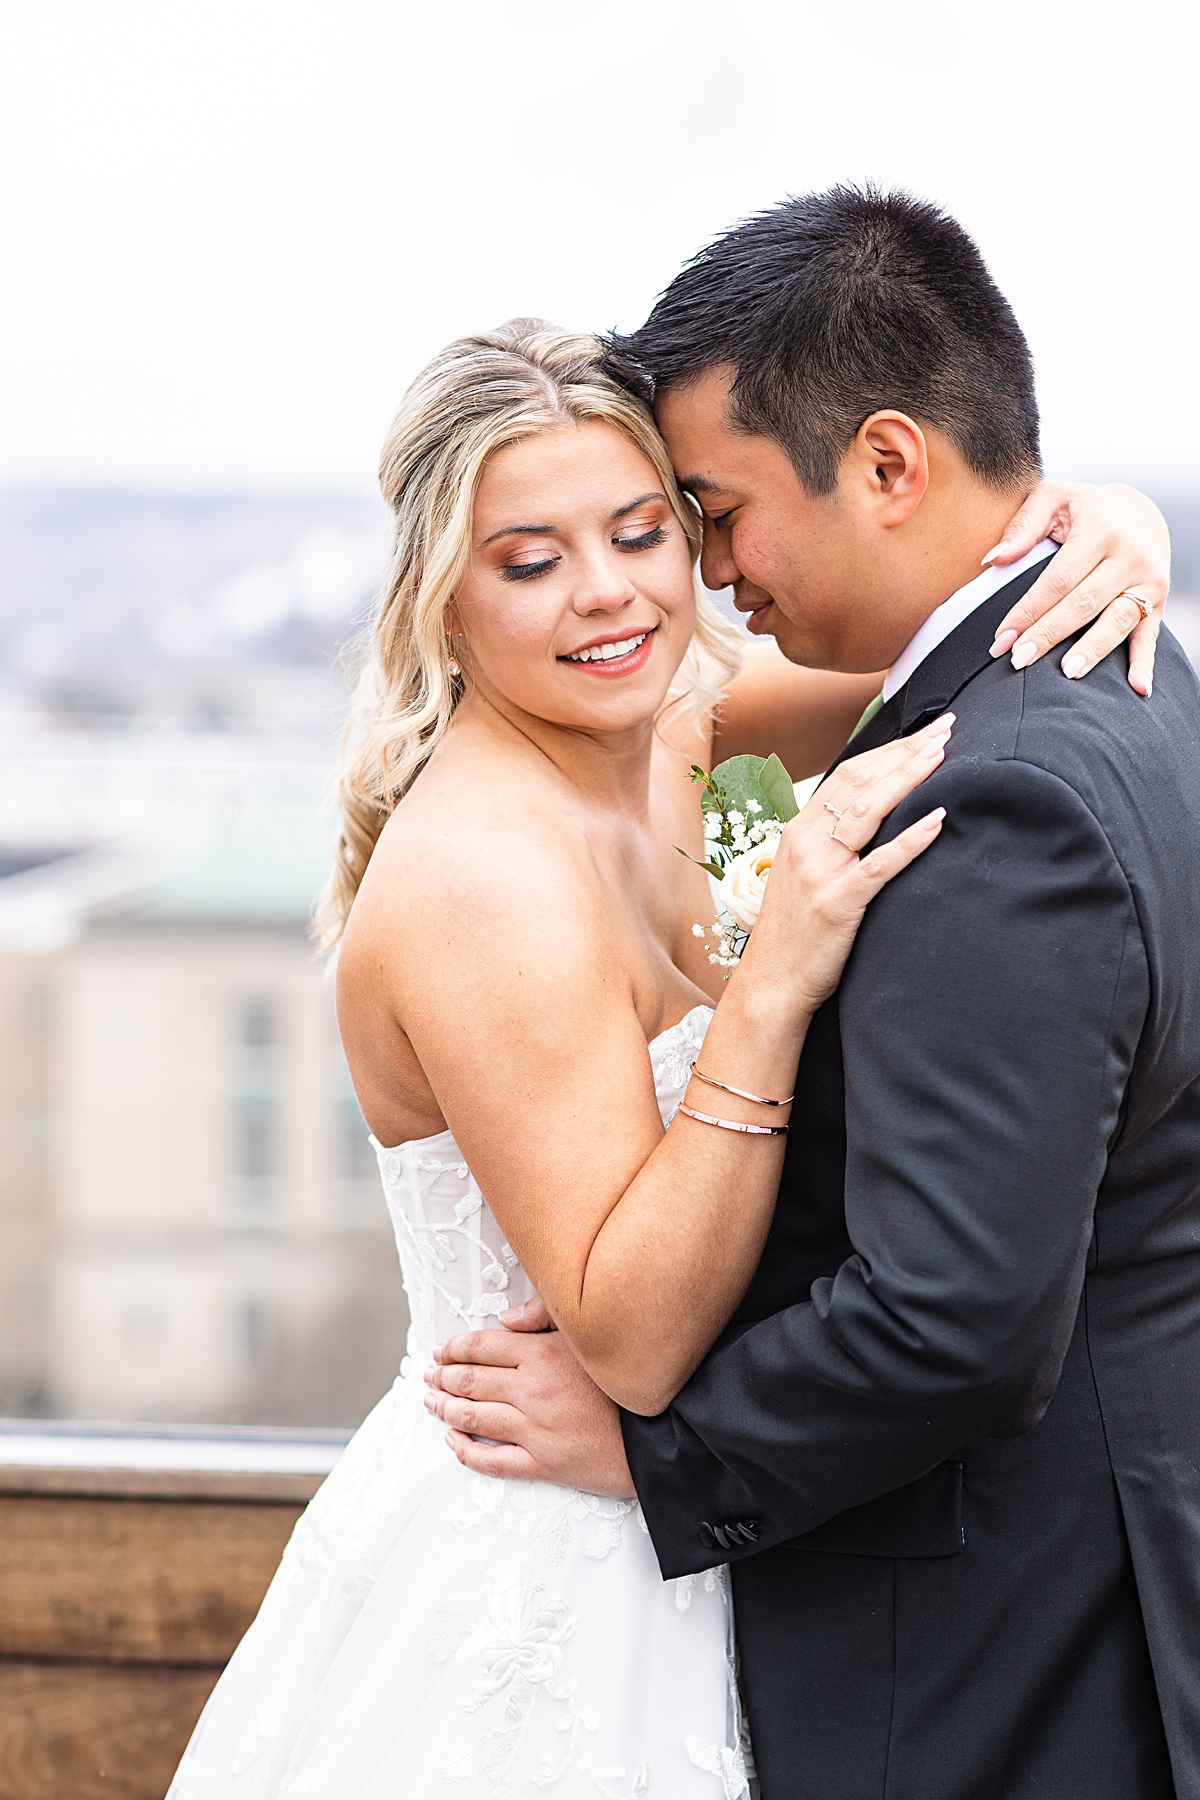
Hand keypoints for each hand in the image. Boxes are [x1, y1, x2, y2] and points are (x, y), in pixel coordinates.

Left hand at [425, 1325, 635, 1497]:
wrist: (661, 1433)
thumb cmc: (626, 1381)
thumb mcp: (590, 1334)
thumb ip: (545, 1317)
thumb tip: (504, 1319)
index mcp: (543, 1354)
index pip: (482, 1347)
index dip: (454, 1348)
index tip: (440, 1350)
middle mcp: (532, 1390)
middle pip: (470, 1381)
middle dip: (442, 1377)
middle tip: (429, 1376)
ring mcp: (535, 1430)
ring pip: (473, 1419)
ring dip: (444, 1410)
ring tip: (431, 1403)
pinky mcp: (544, 1464)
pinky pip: (492, 1462)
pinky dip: (465, 1453)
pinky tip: (453, 1443)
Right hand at [743, 713, 951, 1014]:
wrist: (770, 984)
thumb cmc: (795, 934)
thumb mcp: (804, 876)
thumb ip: (830, 845)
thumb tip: (871, 821)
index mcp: (798, 831)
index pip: (849, 774)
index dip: (889, 749)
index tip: (925, 733)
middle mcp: (805, 842)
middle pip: (861, 781)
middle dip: (906, 750)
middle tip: (947, 728)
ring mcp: (819, 872)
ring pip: (869, 810)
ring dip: (909, 777)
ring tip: (945, 755)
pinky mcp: (837, 903)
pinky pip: (879, 864)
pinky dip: (910, 839)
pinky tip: (938, 819)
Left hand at [987, 481, 1168, 695]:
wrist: (1141, 511)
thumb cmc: (1085, 508)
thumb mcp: (1054, 498)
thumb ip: (1023, 525)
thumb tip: (993, 559)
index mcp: (1100, 529)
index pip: (1058, 579)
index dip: (1028, 610)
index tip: (1001, 638)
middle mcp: (1129, 555)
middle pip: (1083, 603)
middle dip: (1049, 634)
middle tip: (1019, 661)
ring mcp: (1147, 580)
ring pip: (1117, 621)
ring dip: (1092, 650)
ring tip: (1068, 673)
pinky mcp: (1158, 600)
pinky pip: (1150, 635)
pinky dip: (1145, 664)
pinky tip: (1137, 688)